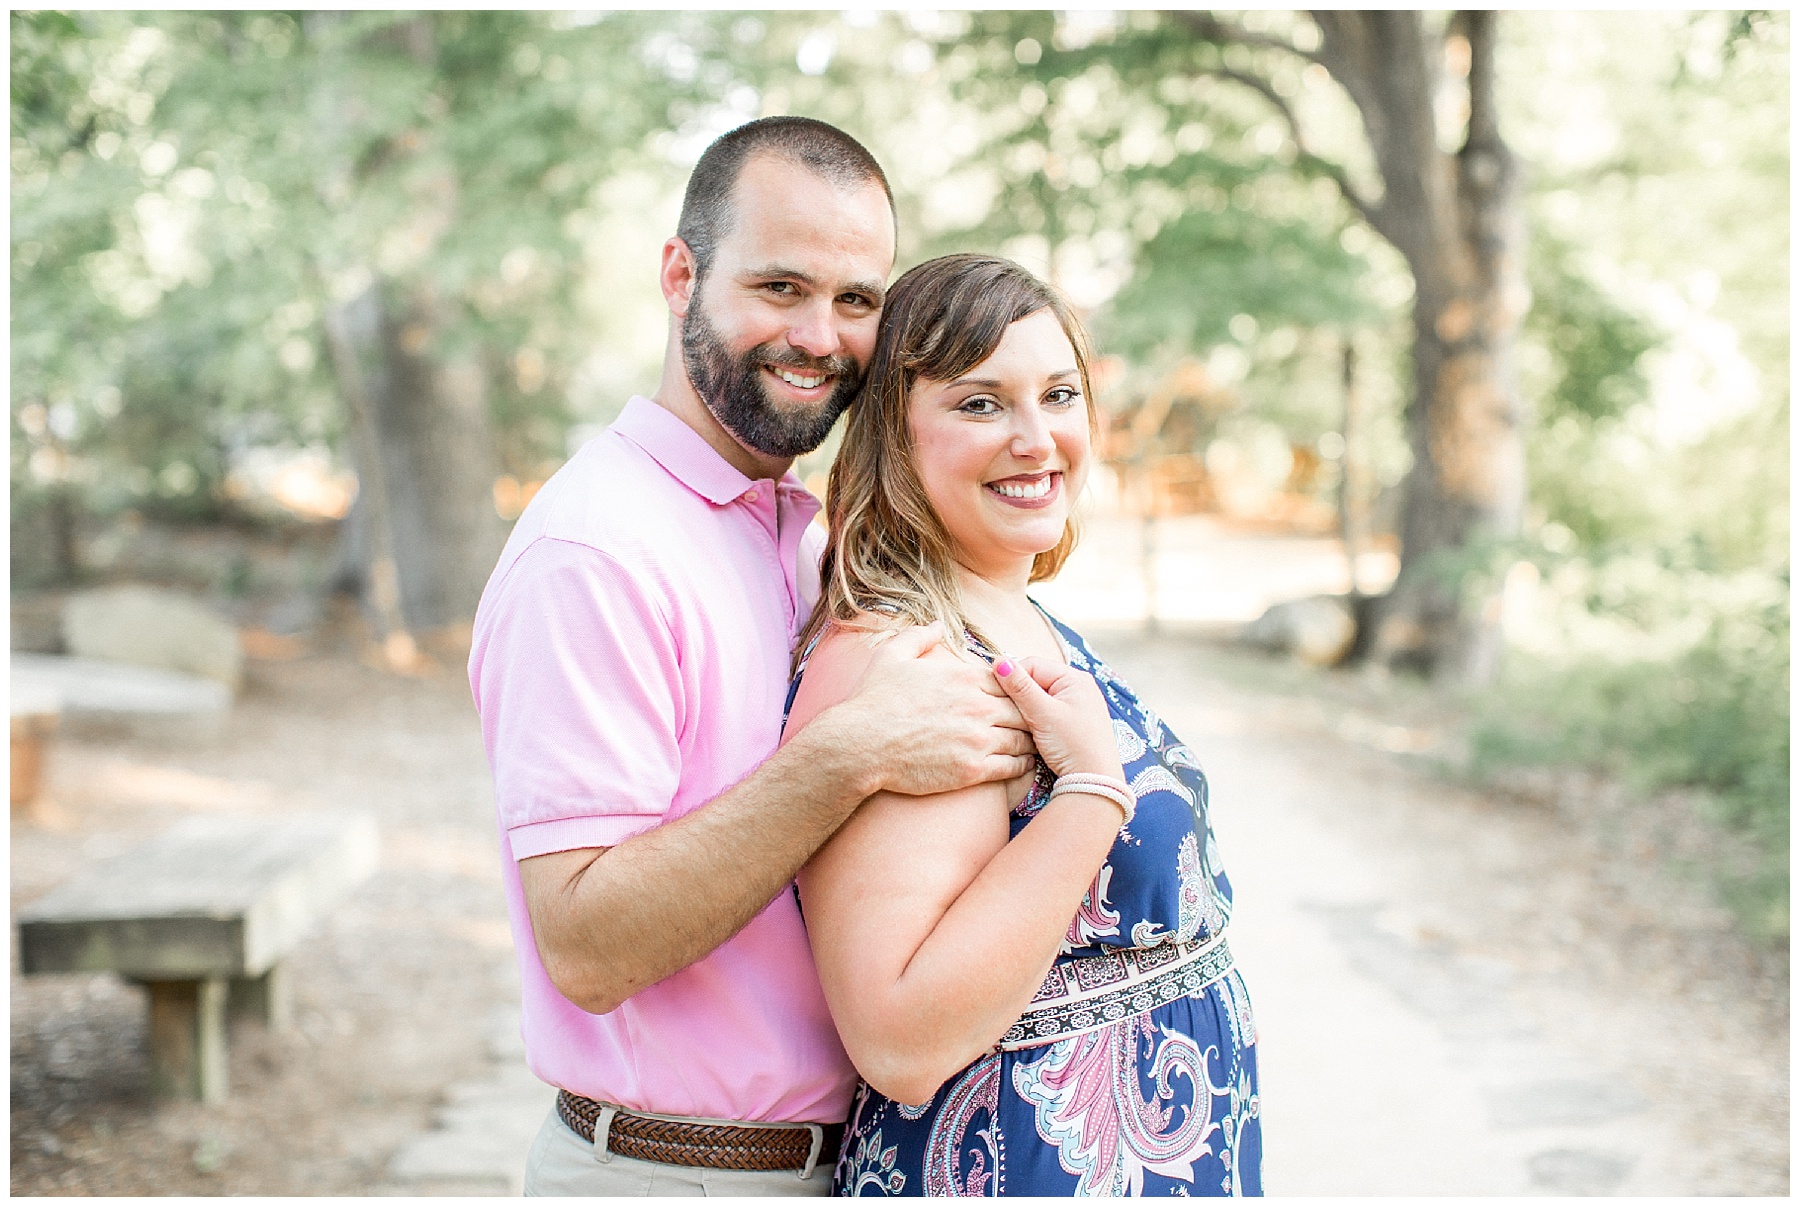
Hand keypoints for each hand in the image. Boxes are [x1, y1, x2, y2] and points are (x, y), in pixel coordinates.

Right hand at [842, 622, 1036, 795]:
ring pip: (1023, 739)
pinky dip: (1021, 766)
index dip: (1015, 690)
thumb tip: (938, 625)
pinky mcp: (972, 770)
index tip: (1015, 699)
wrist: (859, 745)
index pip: (1009, 681)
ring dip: (1029, 741)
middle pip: (1023, 709)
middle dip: (1029, 715)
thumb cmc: (872, 701)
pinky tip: (1020, 765)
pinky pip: (1013, 767)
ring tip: (1032, 745)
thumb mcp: (891, 656)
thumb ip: (919, 637)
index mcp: (964, 678)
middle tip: (1034, 724)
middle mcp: (977, 706)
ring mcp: (977, 739)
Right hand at [991, 655, 1124, 781]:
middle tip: (1012, 715)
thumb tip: (999, 662)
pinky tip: (1034, 733)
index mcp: (1075, 678)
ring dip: (1028, 709)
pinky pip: (1049, 711)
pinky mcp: (1075, 722)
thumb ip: (1020, 687)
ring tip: (1024, 726)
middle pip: (1036, 680)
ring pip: (1040, 697)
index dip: (1012, 679)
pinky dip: (1038, 719)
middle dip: (1020, 696)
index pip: (1032, 665)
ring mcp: (1078, 705)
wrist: (1095, 782)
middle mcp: (1079, 687)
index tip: (999, 698)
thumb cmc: (1073, 746)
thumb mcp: (1043, 714)